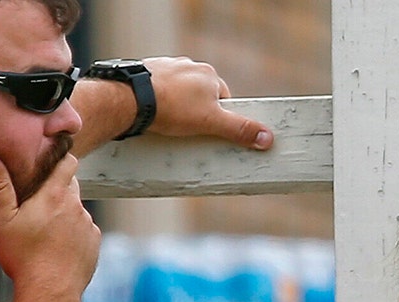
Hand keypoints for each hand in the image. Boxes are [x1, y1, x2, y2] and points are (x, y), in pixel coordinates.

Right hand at [0, 152, 99, 294]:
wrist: (49, 292)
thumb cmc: (23, 257)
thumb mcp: (4, 221)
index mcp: (54, 195)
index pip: (68, 163)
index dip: (61, 159)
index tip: (51, 163)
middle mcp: (76, 207)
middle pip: (72, 186)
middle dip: (58, 189)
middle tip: (39, 203)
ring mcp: (88, 226)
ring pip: (77, 210)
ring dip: (66, 214)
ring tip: (47, 231)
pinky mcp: (94, 244)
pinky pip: (85, 231)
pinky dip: (74, 234)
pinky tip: (59, 247)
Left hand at [141, 57, 272, 148]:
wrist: (131, 98)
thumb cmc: (172, 108)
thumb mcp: (211, 123)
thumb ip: (239, 129)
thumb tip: (267, 138)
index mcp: (209, 74)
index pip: (223, 98)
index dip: (219, 117)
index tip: (211, 130)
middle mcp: (189, 66)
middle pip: (201, 94)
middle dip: (197, 112)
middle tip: (189, 131)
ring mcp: (166, 67)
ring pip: (179, 91)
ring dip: (177, 106)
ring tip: (169, 124)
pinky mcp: (147, 73)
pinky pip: (159, 90)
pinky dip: (159, 101)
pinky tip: (153, 115)